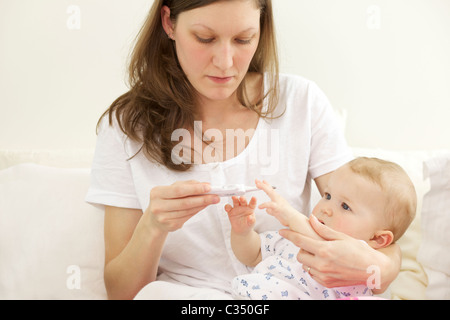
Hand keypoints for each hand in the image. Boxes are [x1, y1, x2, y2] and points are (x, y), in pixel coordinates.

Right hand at [145, 180, 219, 232]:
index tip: (209, 187)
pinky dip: (197, 211)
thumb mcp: (173, 188)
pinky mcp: (170, 226)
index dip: (195, 189)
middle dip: (203, 198)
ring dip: (202, 205)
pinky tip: (203, 206)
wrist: (154, 219)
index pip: (179, 190)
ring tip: (212, 200)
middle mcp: (158, 206)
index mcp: (157, 193)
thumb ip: (188, 185)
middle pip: (185, 202)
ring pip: (188, 210)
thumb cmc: (166, 199)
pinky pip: (187, 217)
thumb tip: (206, 185)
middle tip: (216, 196)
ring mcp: (163, 218)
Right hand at [225, 196, 256, 234]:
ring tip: (234, 197)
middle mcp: (243, 206)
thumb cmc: (248, 225)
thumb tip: (250, 217)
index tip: (254, 198)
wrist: (241, 230)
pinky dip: (227, 207)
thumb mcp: (251, 224)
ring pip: (236, 202)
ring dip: (235, 199)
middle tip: (242, 198)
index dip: (253, 200)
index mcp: (250, 208)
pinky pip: (228, 207)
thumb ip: (251, 220)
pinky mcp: (231, 211)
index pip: (252, 204)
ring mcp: (237, 208)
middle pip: (243, 201)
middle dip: (242, 198)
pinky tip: (227, 209)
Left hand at [256, 179, 298, 227]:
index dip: (266, 185)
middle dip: (263, 184)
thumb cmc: (286, 216)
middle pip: (270, 189)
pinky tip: (260, 207)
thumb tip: (266, 209)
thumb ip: (271, 209)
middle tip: (257, 181)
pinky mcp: (278, 208)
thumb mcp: (277, 211)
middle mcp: (278, 199)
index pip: (271, 190)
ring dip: (264, 187)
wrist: (294, 219)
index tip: (262, 180)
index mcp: (278, 199)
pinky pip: (270, 205)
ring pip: (271, 192)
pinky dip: (264, 205)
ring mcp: (279, 202)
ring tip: (257, 185)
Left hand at [279, 215, 397, 290]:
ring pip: (305, 265)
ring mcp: (324, 275)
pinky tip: (325, 263)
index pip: (300, 241)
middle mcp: (322, 264)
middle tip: (312, 244)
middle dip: (302, 248)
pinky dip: (314, 268)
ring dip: (308, 259)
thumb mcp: (341, 236)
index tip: (282, 231)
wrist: (373, 270)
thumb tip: (311, 219)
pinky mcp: (326, 283)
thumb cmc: (360, 251)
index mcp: (324, 250)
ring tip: (320, 254)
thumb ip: (323, 229)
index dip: (289, 234)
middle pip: (300, 254)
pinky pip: (312, 274)